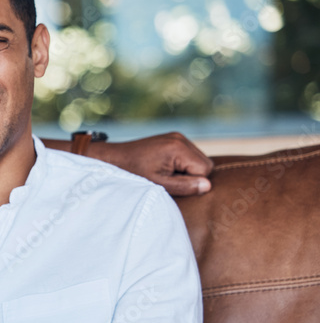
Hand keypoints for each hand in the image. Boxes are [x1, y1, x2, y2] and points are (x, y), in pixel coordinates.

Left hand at [89, 132, 212, 196]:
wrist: (114, 158)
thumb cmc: (134, 173)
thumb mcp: (159, 184)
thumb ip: (184, 186)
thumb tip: (207, 186)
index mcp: (178, 148)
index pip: (205, 170)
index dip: (192, 181)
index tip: (172, 182)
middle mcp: (181, 139)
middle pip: (205, 164)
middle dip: (192, 175)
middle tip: (168, 179)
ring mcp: (177, 137)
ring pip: (199, 160)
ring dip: (187, 170)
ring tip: (165, 172)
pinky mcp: (173, 138)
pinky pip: (190, 155)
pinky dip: (182, 164)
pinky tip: (165, 167)